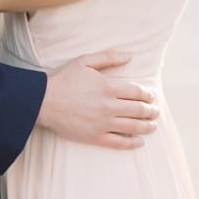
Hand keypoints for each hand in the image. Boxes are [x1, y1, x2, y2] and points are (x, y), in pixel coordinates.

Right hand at [36, 50, 157, 149]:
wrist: (43, 101)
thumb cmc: (63, 79)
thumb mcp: (85, 61)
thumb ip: (109, 57)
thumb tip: (130, 56)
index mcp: (108, 86)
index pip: (138, 92)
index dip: (148, 95)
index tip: (151, 96)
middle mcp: (109, 106)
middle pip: (139, 110)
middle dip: (151, 111)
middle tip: (155, 112)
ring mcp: (103, 123)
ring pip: (133, 127)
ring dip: (147, 126)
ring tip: (152, 126)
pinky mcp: (95, 137)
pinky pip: (119, 143)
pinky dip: (132, 143)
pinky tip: (139, 142)